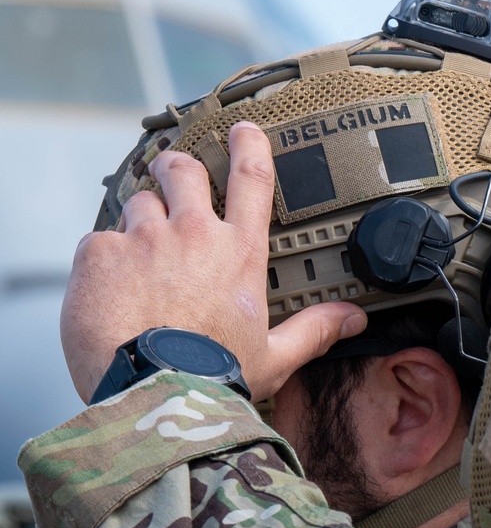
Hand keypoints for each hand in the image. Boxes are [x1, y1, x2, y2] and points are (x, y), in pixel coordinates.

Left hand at [61, 122, 366, 403]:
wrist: (154, 397)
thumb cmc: (216, 377)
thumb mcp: (274, 356)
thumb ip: (313, 330)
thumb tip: (354, 319)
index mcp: (240, 253)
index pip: (252, 180)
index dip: (249, 146)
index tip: (243, 130)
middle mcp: (194, 234)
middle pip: (183, 170)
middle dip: (176, 166)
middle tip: (171, 174)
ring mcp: (145, 239)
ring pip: (138, 202)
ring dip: (140, 219)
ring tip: (137, 255)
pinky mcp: (100, 254)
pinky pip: (99, 240)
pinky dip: (104, 258)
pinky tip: (109, 289)